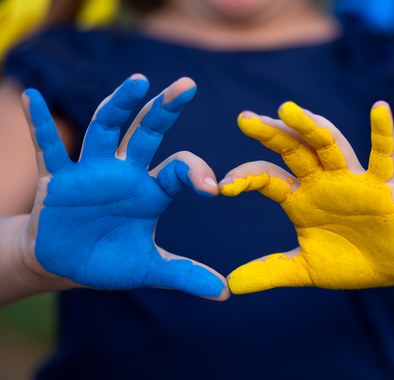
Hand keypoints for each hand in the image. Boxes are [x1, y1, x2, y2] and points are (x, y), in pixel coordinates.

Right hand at [21, 75, 227, 299]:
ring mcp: (92, 171)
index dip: (196, 173)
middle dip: (165, 110)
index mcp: (152, 191)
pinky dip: (39, 124)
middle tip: (187, 85)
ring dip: (119, 105)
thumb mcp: (149, 270)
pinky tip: (32, 96)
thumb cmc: (109, 260)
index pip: (180, 170)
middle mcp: (126, 172)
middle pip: (147, 132)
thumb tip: (225, 292)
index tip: (212, 188)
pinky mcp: (58, 179)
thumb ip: (185, 275)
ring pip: (106, 129)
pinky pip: (48, 148)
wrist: (65, 264)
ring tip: (138, 82)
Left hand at [220, 101, 393, 293]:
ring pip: (330, 145)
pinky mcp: (383, 185)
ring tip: (288, 109)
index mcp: (300, 198)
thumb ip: (270, 272)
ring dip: (310, 127)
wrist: (391, 268)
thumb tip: (230, 285)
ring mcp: (351, 179)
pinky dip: (382, 133)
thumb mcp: (305, 270)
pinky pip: (383, 155)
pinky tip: (379, 108)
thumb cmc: (348, 261)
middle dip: (271, 134)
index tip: (222, 187)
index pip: (267, 178)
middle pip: (293, 149)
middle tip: (245, 119)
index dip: (245, 178)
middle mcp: (321, 182)